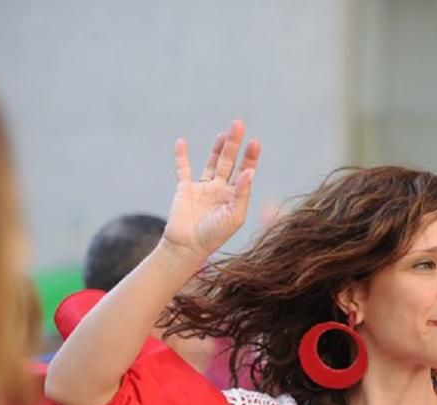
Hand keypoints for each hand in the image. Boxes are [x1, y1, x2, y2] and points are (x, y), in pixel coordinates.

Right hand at [164, 119, 260, 260]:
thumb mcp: (234, 216)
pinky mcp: (185, 189)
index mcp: (234, 196)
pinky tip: (181, 142)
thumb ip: (242, 193)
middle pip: (229, 161)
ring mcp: (202, 188)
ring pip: (212, 163)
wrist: (188, 247)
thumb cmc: (215, 235)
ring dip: (217, 148)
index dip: (250, 157)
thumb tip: (250, 171)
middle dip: (234, 144)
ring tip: (224, 134)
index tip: (255, 142)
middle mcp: (220, 190)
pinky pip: (183, 169)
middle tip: (238, 124)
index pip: (245, 171)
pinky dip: (181, 156)